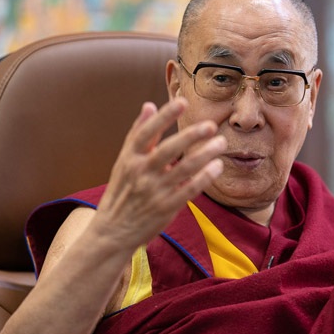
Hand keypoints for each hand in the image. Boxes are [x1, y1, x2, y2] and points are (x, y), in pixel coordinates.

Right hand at [93, 98, 225, 248]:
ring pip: (183, 169)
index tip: (182, 102)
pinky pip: (188, 190)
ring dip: (203, 155)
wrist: (113, 231)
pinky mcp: (166, 207)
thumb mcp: (124, 161)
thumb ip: (138, 134)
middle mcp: (141, 173)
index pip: (146, 133)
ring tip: (221, 142)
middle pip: (167, 150)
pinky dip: (203, 178)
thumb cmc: (122, 192)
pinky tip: (217, 166)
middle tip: (211, 125)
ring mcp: (154, 191)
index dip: (164, 117)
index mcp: (129, 158)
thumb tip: (149, 105)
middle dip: (190, 136)